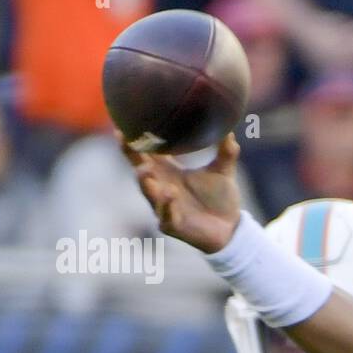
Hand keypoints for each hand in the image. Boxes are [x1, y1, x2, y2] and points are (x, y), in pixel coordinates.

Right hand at [120, 132, 241, 251]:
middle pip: (140, 170)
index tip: (122, 125)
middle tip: (127, 141)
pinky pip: (166, 216)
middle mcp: (161, 188)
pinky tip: (169, 195)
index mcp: (168, 172)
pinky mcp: (173, 225)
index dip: (133, 141)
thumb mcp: (223, 172)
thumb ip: (226, 152)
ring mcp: (164, 207)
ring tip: (145, 170)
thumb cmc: (220, 198)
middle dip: (132, 157)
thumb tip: (230, 130)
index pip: (145, 154)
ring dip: (146, 182)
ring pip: (149, 194)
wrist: (231, 228)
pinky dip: (167, 206)